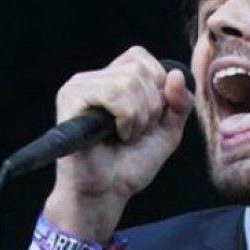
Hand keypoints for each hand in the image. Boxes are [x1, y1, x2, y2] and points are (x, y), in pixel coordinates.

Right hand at [44, 46, 194, 240]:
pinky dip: (126, 119)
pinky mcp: (70, 98)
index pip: (141, 57)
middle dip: (151, 108)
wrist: (108, 192)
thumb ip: (179, 103)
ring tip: (126, 137)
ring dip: (139, 118)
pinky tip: (117, 135)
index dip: (157, 86)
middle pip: (139, 70)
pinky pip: (113, 94)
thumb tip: (177, 75)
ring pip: (129, 82)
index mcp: (113, 79)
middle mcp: (94, 78)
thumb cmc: (130, 165)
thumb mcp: (167, 132)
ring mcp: (80, 86)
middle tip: (136, 133)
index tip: (152, 118)